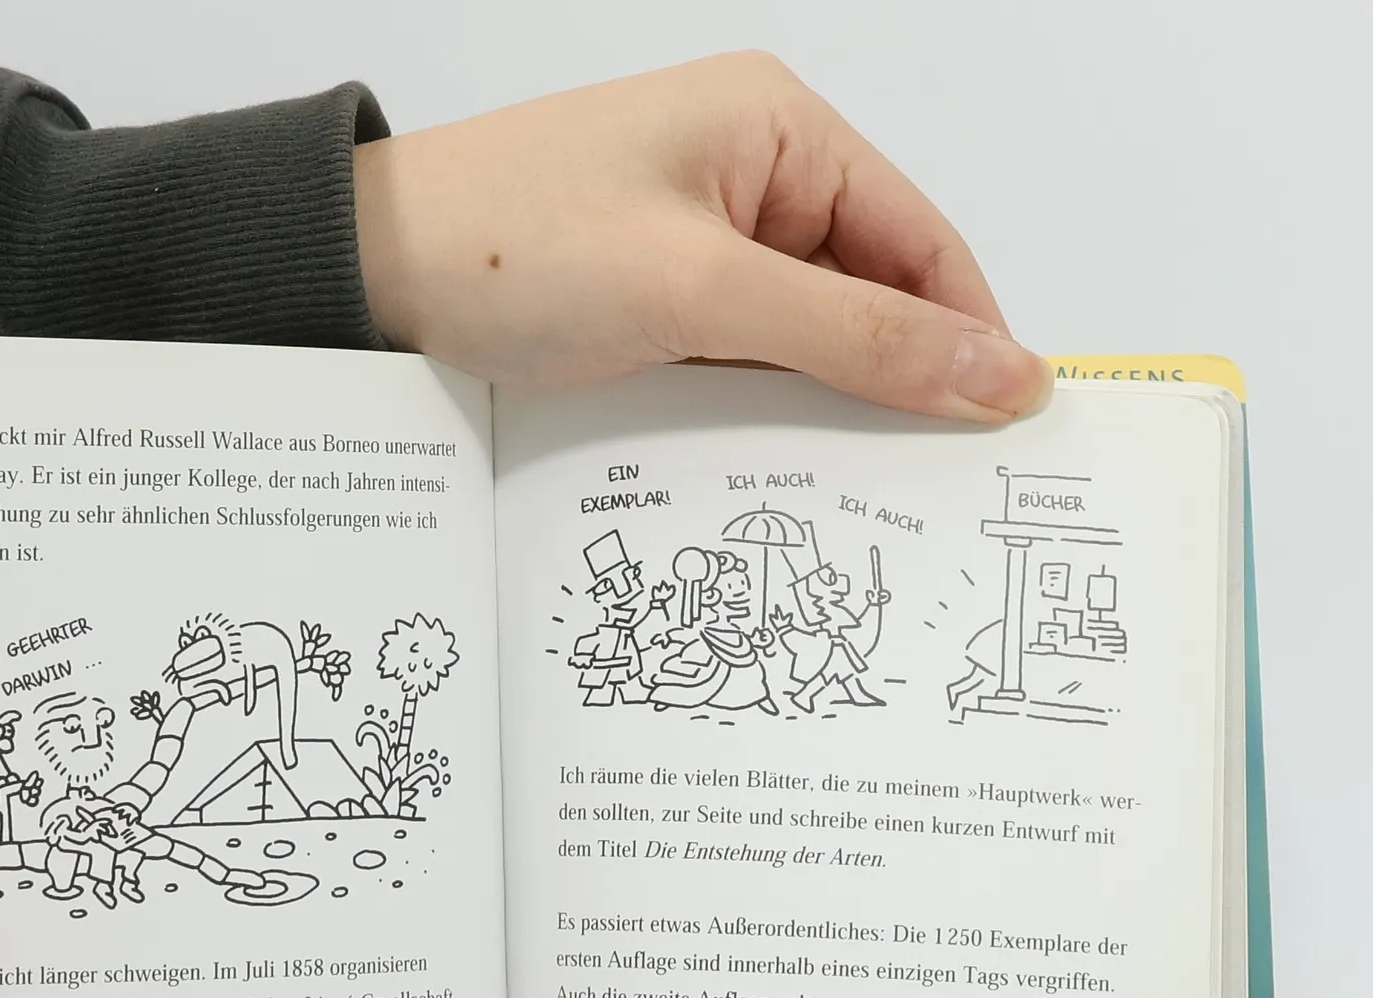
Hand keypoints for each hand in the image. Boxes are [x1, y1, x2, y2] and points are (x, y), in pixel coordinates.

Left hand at [354, 51, 1050, 422]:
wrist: (364, 279)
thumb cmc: (515, 248)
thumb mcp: (704, 294)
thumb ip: (857, 338)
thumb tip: (997, 372)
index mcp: (779, 129)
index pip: (922, 239)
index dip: (971, 334)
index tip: (1008, 430)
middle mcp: (748, 175)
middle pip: (870, 292)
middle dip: (898, 382)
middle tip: (934, 490)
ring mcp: (698, 241)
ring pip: (805, 339)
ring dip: (823, 408)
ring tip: (851, 493)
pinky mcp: (655, 301)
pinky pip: (742, 361)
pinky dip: (759, 411)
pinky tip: (767, 469)